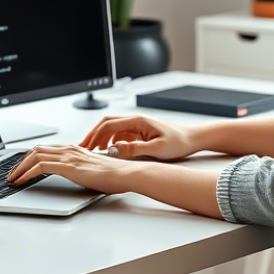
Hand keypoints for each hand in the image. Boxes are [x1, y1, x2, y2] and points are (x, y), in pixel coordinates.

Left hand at [7, 144, 131, 193]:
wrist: (126, 174)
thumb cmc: (114, 175)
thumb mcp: (91, 170)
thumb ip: (80, 169)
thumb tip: (73, 175)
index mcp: (74, 149)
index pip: (45, 149)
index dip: (28, 158)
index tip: (20, 168)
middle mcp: (69, 150)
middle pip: (36, 150)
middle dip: (20, 162)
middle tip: (12, 174)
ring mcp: (69, 157)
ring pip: (35, 155)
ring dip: (19, 167)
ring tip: (12, 179)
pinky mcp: (69, 167)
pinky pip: (41, 166)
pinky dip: (27, 173)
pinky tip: (22, 181)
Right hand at [80, 115, 197, 160]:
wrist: (192, 139)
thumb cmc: (178, 142)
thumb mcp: (156, 149)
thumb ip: (134, 149)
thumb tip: (113, 150)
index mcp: (137, 121)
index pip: (108, 125)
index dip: (94, 136)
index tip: (85, 147)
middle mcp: (135, 121)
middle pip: (106, 124)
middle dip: (92, 135)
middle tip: (82, 148)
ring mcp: (136, 127)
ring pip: (111, 129)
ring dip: (100, 138)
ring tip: (91, 151)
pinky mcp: (139, 133)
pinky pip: (119, 135)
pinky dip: (109, 142)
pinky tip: (108, 151)